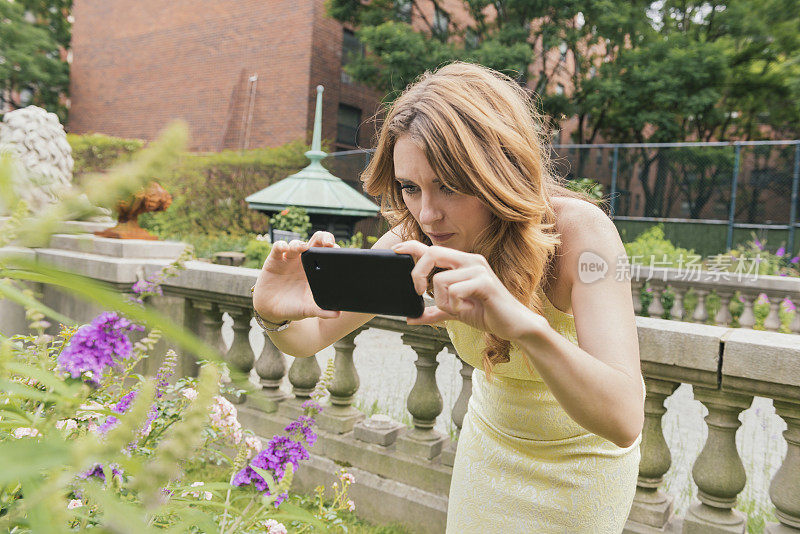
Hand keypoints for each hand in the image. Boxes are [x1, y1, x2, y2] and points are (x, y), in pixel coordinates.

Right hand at [252, 231, 341, 322]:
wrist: (271, 311)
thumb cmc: (293, 307)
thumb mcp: (308, 310)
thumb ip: (322, 311)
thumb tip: (337, 314)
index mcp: (316, 270)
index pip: (328, 253)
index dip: (333, 249)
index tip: (337, 252)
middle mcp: (304, 261)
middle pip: (316, 242)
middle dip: (324, 237)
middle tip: (328, 243)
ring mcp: (289, 259)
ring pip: (297, 244)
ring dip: (300, 244)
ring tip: (303, 248)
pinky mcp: (274, 260)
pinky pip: (278, 248)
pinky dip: (281, 245)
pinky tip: (285, 248)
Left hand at [392, 241, 547, 341]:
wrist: (514, 325)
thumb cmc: (487, 313)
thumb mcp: (455, 312)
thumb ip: (434, 312)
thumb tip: (411, 318)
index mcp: (462, 262)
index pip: (432, 248)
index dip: (411, 246)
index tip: (395, 251)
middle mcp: (470, 260)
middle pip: (432, 254)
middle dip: (418, 273)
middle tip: (417, 291)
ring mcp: (478, 269)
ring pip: (440, 279)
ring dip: (442, 301)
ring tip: (457, 308)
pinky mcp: (485, 282)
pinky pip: (454, 290)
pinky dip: (455, 304)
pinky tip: (466, 309)